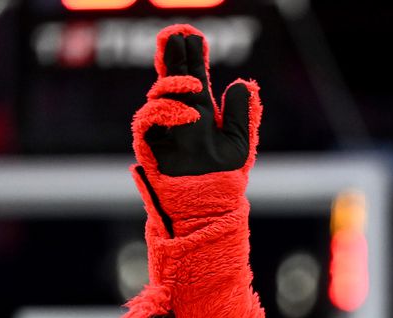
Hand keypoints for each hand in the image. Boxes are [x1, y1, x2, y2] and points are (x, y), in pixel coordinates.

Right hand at [133, 25, 258, 176]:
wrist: (208, 207)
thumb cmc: (223, 177)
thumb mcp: (239, 143)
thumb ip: (240, 115)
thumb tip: (243, 84)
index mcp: (198, 111)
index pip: (192, 76)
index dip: (191, 56)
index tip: (192, 35)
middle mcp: (177, 116)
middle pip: (171, 78)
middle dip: (173, 57)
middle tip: (176, 37)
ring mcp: (162, 129)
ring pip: (157, 96)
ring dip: (174, 85)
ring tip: (194, 84)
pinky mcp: (149, 145)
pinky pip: (148, 121)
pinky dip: (167, 113)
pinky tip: (189, 113)